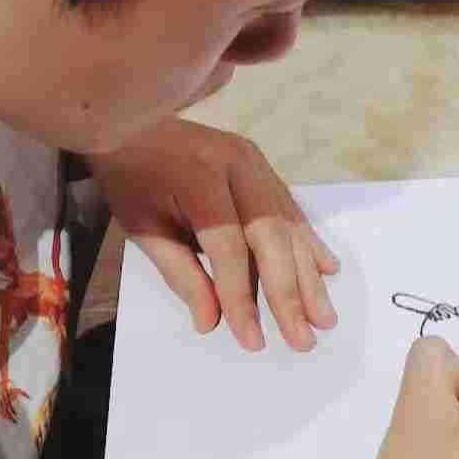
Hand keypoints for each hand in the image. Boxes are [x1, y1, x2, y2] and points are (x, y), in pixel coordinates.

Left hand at [89, 119, 338, 351]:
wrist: (134, 119)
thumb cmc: (131, 178)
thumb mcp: (143, 228)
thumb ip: (180, 274)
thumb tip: (212, 321)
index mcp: (200, 180)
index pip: (228, 248)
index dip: (241, 296)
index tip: (251, 339)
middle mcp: (237, 167)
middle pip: (271, 237)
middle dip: (289, 293)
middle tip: (304, 338)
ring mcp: (256, 163)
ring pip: (289, 226)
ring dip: (309, 275)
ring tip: (323, 317)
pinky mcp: (263, 166)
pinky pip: (290, 209)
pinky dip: (309, 242)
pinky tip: (326, 270)